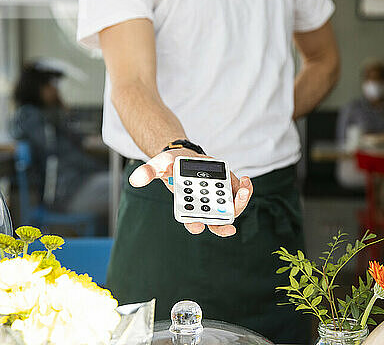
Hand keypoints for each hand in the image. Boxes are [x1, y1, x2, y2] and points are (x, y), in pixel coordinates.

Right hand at [128, 148, 252, 236]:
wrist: (184, 156)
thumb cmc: (170, 165)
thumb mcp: (158, 165)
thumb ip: (148, 172)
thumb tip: (136, 180)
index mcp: (187, 208)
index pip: (192, 223)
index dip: (196, 226)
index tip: (199, 224)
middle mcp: (205, 208)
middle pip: (216, 224)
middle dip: (224, 226)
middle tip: (231, 227)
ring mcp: (218, 200)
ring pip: (232, 210)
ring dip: (240, 203)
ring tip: (244, 191)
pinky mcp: (229, 189)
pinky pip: (239, 195)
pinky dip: (245, 190)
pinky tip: (246, 180)